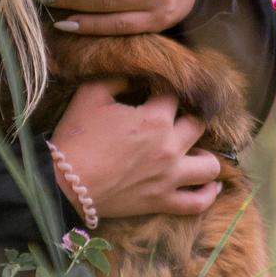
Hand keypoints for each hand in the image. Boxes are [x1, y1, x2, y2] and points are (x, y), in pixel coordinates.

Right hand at [48, 81, 221, 218]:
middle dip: (188, 117)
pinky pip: (198, 202)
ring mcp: (170, 178)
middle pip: (198, 124)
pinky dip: (209, 193)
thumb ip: (117, 77)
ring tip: (195, 150)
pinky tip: (211, 184)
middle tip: (173, 119)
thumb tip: (133, 74)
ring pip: (210, 166)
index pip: (173, 95)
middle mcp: (170, 147)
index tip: (153, 92)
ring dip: (206, 155)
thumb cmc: (76, 138)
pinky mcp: (162, 202)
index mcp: (155, 118)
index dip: (163, 90)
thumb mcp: (91, 94)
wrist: (64, 184)